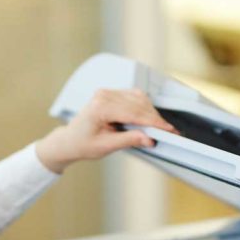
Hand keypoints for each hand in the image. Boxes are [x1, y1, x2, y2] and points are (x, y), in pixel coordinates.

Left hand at [35, 88, 177, 173]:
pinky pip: (134, 97)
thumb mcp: (106, 147)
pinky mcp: (111, 94)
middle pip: (139, 103)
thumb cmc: (82, 144)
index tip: (169, 130)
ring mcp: (107, 92)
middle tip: (170, 132)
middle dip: (156, 118)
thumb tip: (149, 138)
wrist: (70, 140)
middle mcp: (104, 95)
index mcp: (100, 106)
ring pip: (139, 98)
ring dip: (151, 112)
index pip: (134, 112)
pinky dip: (144, 108)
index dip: (154, 122)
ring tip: (160, 128)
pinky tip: (149, 120)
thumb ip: (128, 140)